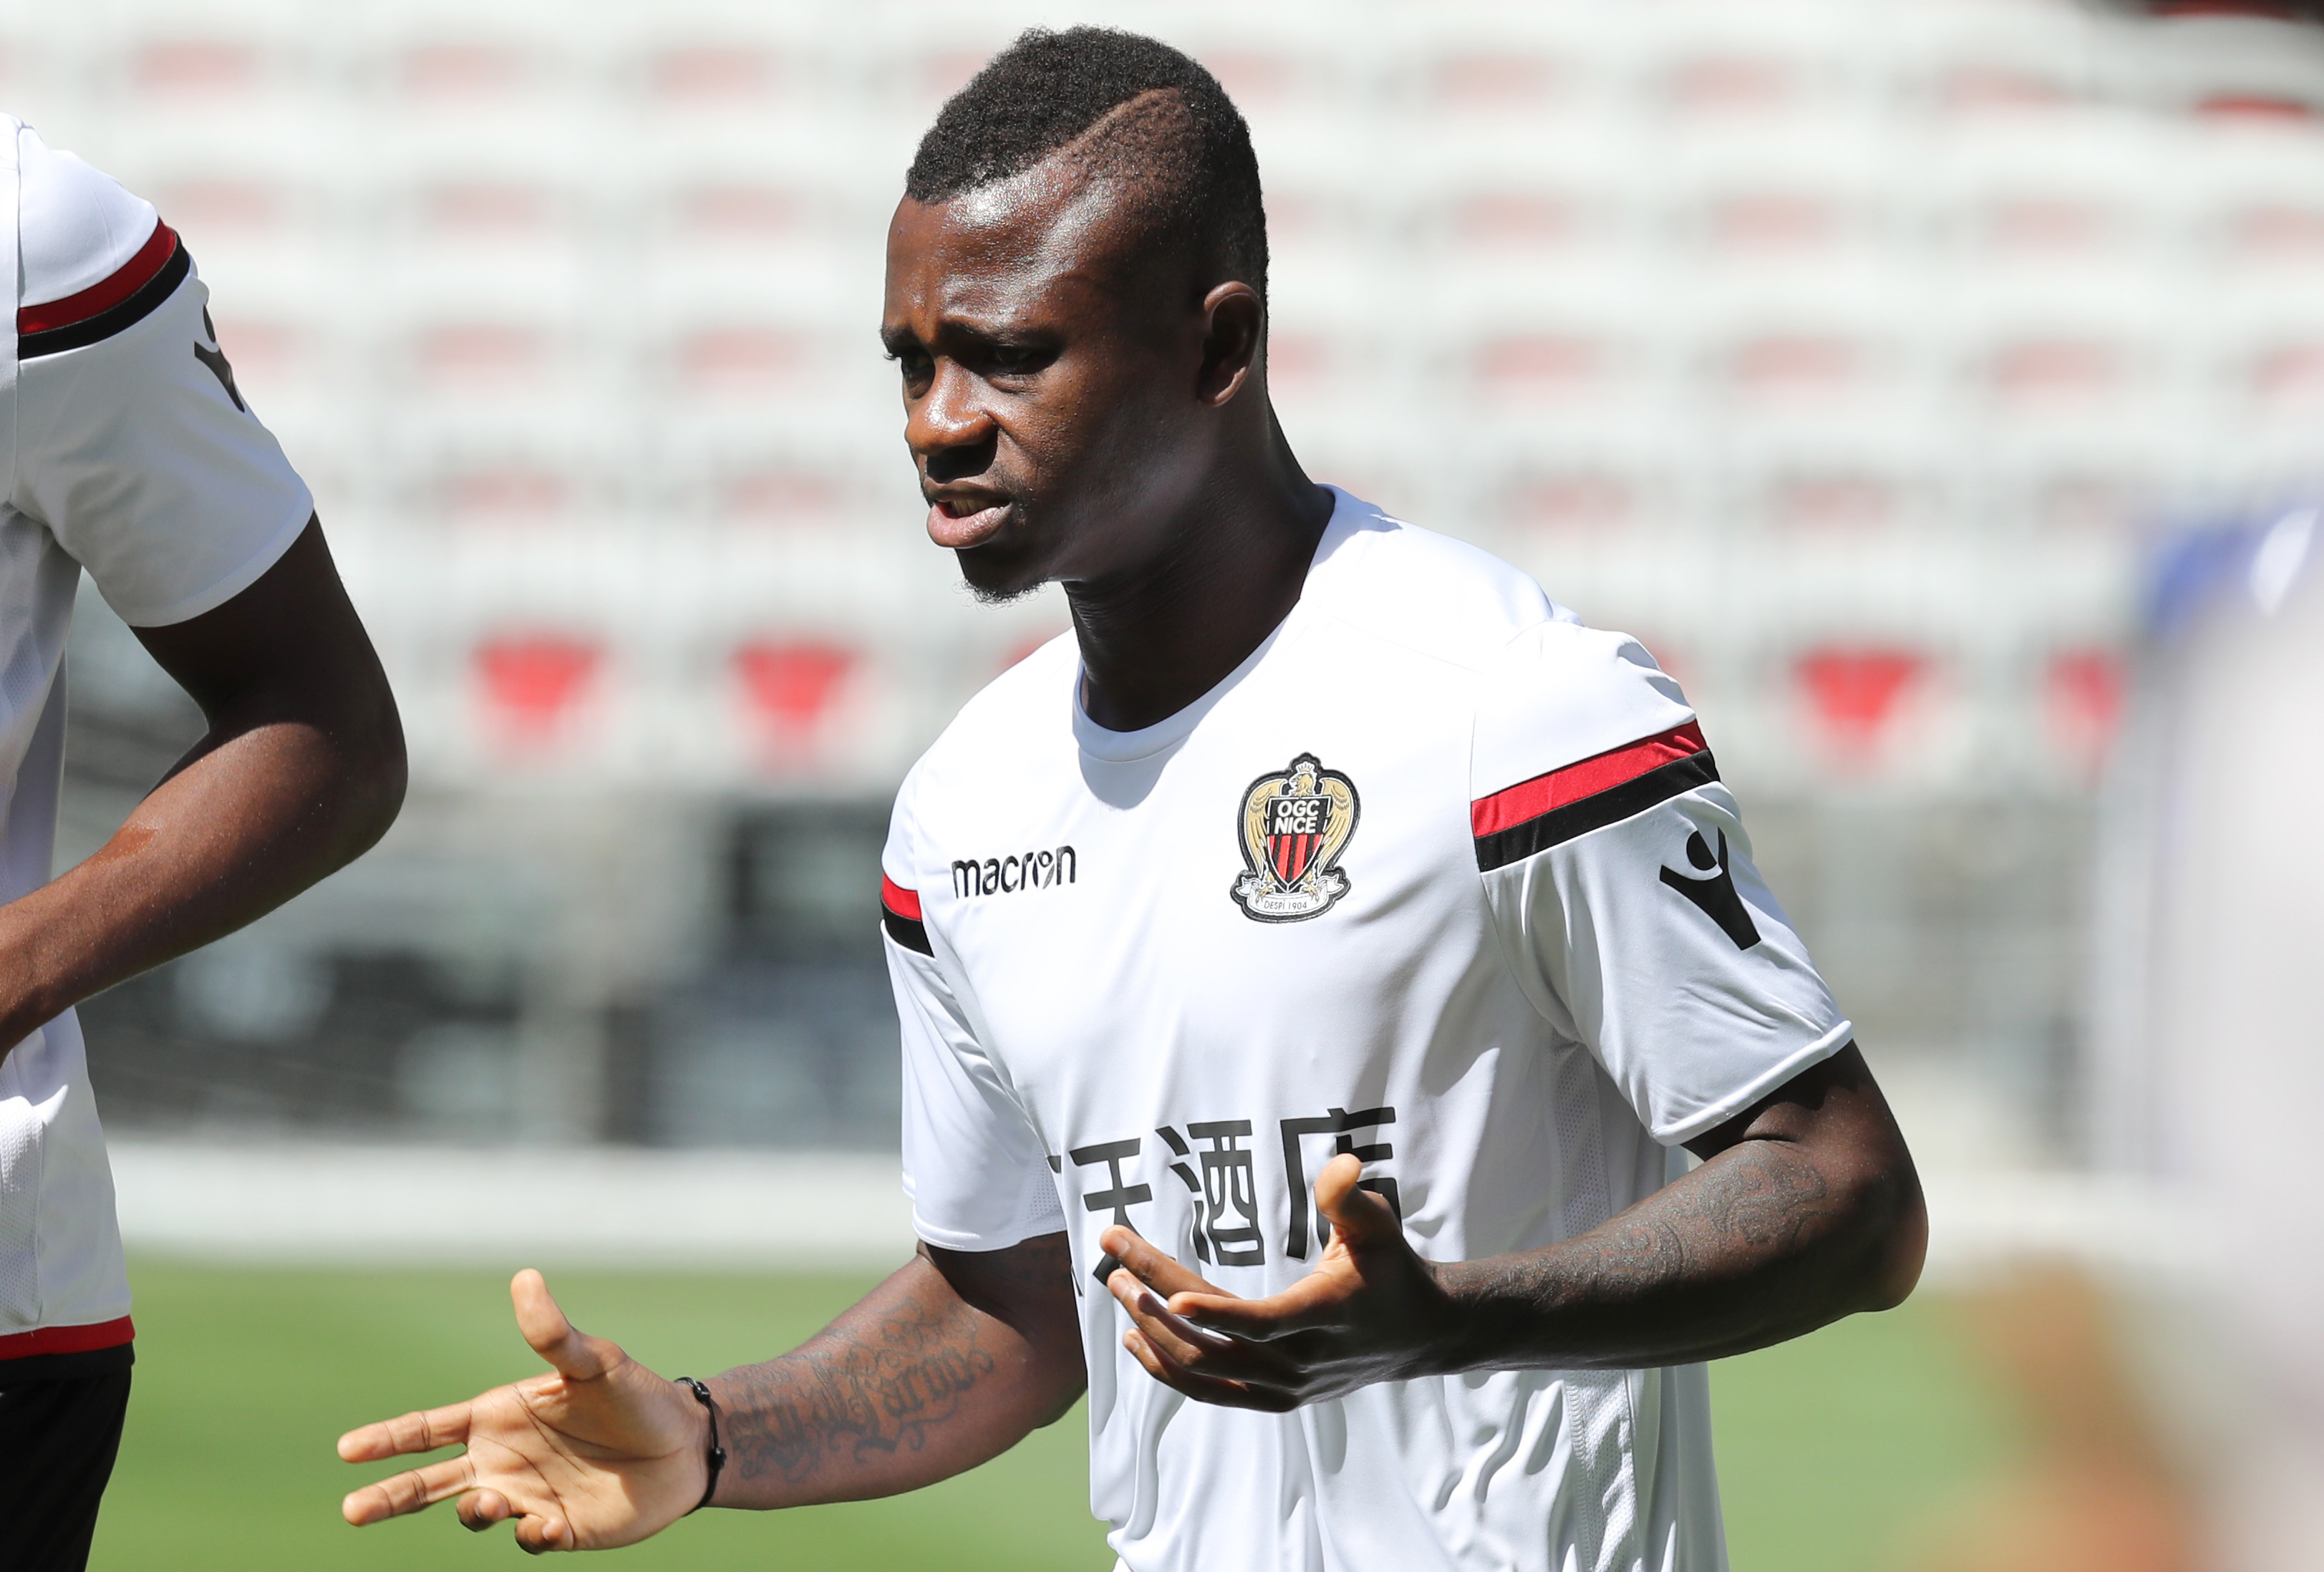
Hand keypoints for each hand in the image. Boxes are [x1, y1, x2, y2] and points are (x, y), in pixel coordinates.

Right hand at [338, 1269, 708, 1551]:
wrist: (685, 1445)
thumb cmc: (637, 1397)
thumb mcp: (596, 1362)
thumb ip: (555, 1334)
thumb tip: (526, 1278)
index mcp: (499, 1416)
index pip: (428, 1429)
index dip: (387, 1438)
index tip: (346, 1449)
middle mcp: (503, 1459)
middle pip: (427, 1482)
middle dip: (388, 1497)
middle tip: (352, 1509)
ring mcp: (526, 1496)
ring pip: (474, 1514)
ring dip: (475, 1512)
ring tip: (492, 1504)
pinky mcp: (557, 1529)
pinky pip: (528, 1540)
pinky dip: (531, 1535)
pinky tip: (550, 1523)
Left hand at [1100, 1153, 1461, 1410]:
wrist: (1418, 1334)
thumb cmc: (1390, 1269)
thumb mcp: (1378, 1226)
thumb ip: (1351, 1199)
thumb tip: (1341, 1164)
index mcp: (1326, 1314)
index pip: (1266, 1322)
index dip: (1220, 1313)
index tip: (1173, 1295)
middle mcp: (1302, 1360)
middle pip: (1215, 1342)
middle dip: (1156, 1302)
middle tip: (1114, 1260)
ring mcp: (1286, 1387)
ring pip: (1204, 1371)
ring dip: (1153, 1333)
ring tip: (1118, 1287)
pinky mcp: (1274, 1398)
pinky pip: (1210, 1391)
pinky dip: (1169, 1370)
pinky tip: (1135, 1339)